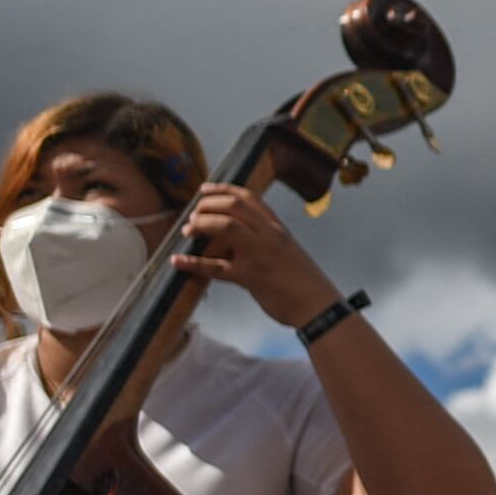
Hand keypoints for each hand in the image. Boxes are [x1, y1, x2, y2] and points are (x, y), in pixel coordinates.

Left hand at [174, 184, 339, 328]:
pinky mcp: (250, 277)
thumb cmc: (302, 280)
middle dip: (207, 206)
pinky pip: (215, 267)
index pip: (248, 197)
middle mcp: (269, 235)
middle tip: (193, 215)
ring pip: (225, 227)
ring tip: (187, 231)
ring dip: (201, 225)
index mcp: (276, 228)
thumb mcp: (285, 251)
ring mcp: (259, 254)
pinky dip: (193, 263)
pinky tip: (178, 261)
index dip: (223, 189)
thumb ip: (264, 240)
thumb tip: (234, 239)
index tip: (205, 189)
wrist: (317, 305)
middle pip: (233, 206)